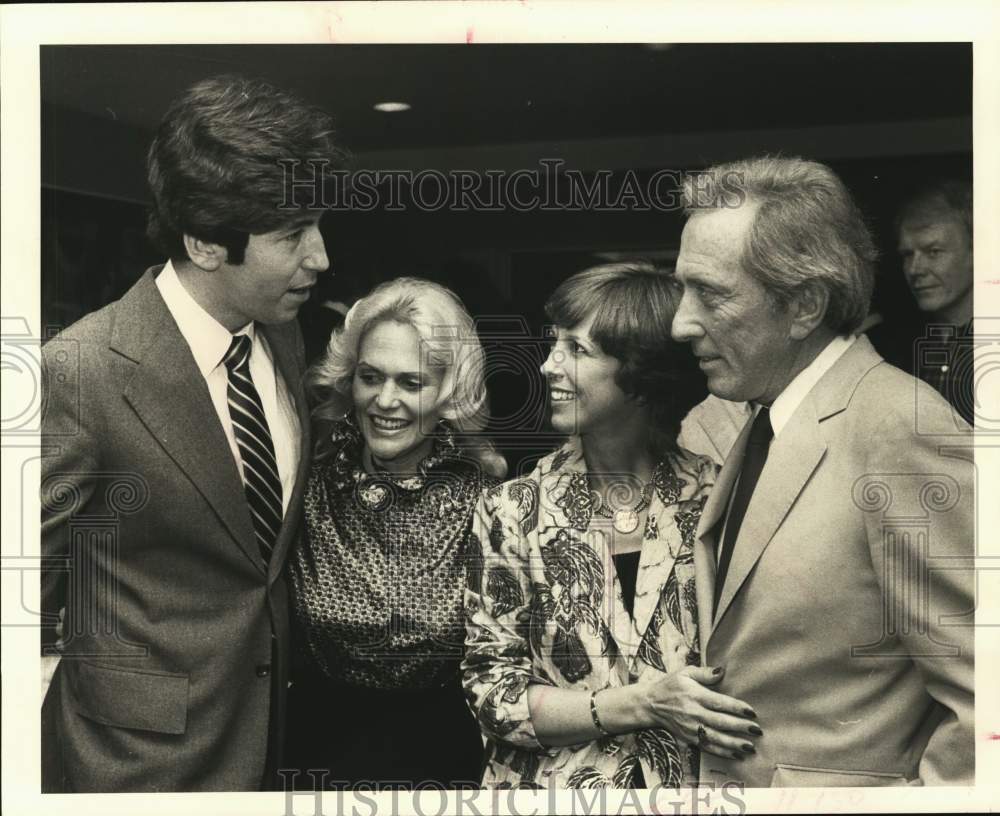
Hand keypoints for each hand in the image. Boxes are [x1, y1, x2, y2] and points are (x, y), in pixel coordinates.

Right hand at [637, 666, 760, 758]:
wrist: (651, 704)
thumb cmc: (670, 686)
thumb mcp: (685, 673)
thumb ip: (704, 673)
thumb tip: (722, 671)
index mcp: (694, 695)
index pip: (719, 703)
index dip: (736, 708)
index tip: (751, 712)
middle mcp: (694, 713)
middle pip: (720, 722)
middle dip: (740, 727)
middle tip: (757, 730)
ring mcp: (691, 728)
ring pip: (715, 738)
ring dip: (734, 744)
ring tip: (750, 747)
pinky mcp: (689, 738)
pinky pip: (708, 747)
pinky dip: (722, 752)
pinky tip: (736, 754)